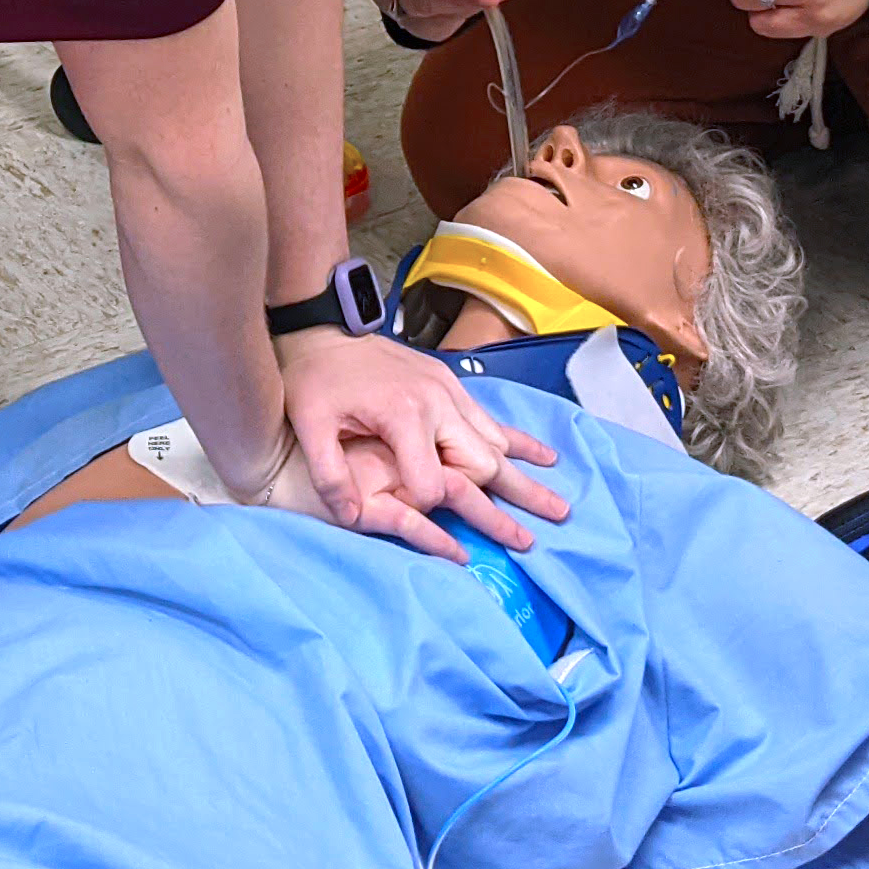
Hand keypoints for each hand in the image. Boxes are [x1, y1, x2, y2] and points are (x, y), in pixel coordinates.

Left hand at [278, 328, 565, 562]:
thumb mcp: (309, 426)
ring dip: (524, 478)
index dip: (424, 508)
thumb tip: (349, 518)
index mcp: (404, 415)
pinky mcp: (451, 385)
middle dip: (505, 505)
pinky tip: (546, 456)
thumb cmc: (315, 380)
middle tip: (532, 540)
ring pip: (496, 443)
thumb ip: (329, 475)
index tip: (411, 516)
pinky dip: (517, 442)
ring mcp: (449, 391)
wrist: (326, 328)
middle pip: (480, 464)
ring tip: (558, 508)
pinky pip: (491, 419)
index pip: (432, 484)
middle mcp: (437, 403)